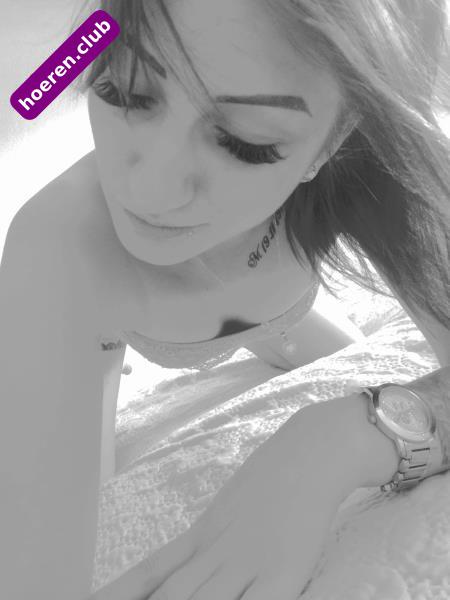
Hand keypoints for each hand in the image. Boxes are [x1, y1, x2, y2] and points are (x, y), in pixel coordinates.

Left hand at [90, 402, 358, 599]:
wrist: (309, 449)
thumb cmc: (270, 479)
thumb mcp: (228, 509)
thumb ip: (201, 542)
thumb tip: (174, 565)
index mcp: (200, 537)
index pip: (148, 573)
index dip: (116, 593)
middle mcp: (214, 553)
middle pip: (168, 597)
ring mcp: (247, 564)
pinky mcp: (284, 574)